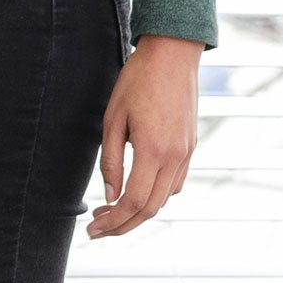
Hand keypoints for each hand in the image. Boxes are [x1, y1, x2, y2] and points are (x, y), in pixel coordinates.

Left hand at [91, 34, 203, 236]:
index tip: (92, 229)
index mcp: (154, 149)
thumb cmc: (138, 80)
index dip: (112, 221)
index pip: (133, 201)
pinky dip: (156, 196)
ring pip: (164, 198)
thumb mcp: (113, 119)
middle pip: (150, 208)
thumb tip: (110, 196)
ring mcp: (186, 152)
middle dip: (123, 225)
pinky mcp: (190, 147)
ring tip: (112, 212)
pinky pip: (175, 183)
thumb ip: (112, 161)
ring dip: (139, 212)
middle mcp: (175, 156)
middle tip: (98, 229)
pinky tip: (137, 191)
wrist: (173, 53)